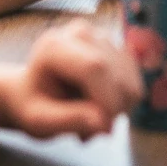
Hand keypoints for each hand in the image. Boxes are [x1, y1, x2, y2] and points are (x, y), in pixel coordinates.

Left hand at [0, 21, 144, 138]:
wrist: (33, 90)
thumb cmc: (31, 103)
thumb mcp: (39, 120)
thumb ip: (69, 120)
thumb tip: (104, 124)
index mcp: (54, 46)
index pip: (94, 67)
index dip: (107, 101)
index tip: (104, 129)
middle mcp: (81, 33)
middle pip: (116, 72)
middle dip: (113, 109)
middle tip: (90, 132)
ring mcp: (101, 36)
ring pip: (130, 78)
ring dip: (117, 107)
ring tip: (90, 118)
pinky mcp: (116, 46)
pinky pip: (134, 79)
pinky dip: (123, 100)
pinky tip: (101, 107)